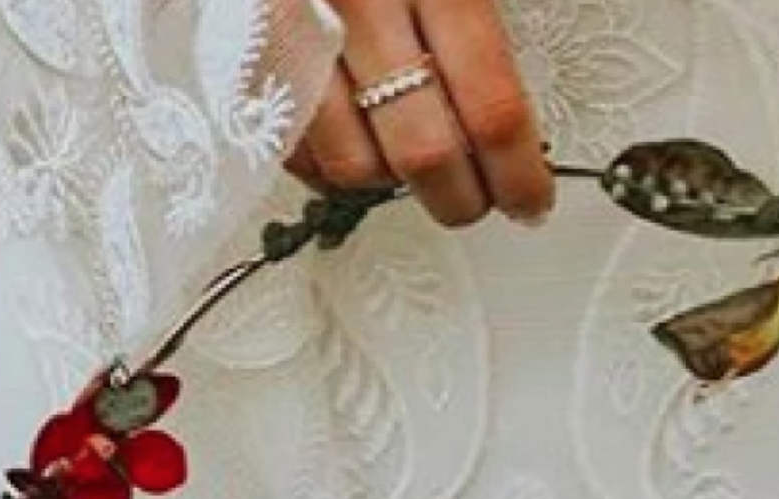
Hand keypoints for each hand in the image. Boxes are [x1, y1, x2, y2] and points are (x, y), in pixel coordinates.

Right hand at [286, 0, 553, 228]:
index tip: (531, 200)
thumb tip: (512, 115)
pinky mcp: (247, 54)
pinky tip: (356, 141)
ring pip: (354, 165)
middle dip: (461, 198)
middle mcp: (359, 4)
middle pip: (424, 151)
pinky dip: (330, 164)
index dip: (519, 173)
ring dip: (392, 182)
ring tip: (411, 162)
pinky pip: (295, 148)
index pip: (490, 107)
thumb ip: (481, 12)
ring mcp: (296, 34)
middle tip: (479, 200)